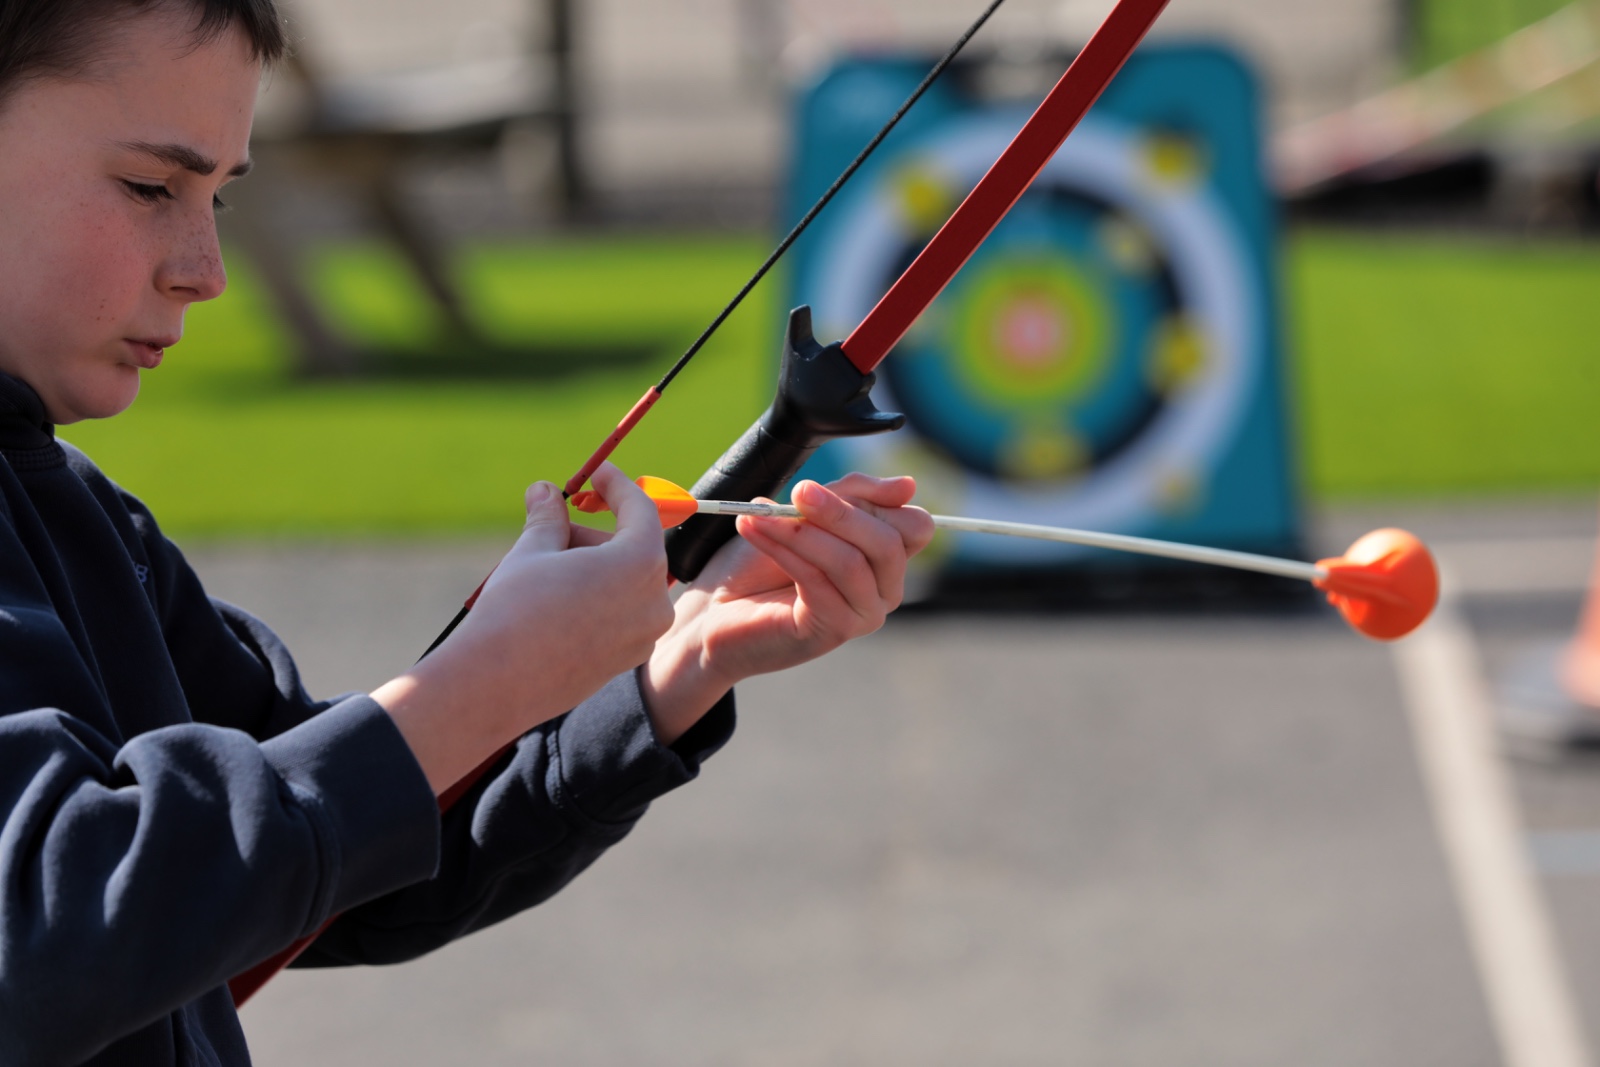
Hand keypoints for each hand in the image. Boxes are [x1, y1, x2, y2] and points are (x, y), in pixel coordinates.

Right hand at [375, 463, 674, 792]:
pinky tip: (556, 600)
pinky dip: (597, 597)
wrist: (495, 682)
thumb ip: (549, 516)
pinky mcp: (626, 660)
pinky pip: (620, 614)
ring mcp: (644, 636)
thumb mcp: (533, 549)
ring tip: (546, 567)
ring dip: (594, 565)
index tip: (595, 474)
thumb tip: (545, 490)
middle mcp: (654, 601)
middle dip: (596, 531)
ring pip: (626, 583)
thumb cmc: (516, 608)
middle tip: (554, 523)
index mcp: (640, 563)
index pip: (640, 509)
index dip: (616, 485)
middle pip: (633, 547)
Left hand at [642, 473, 934, 742]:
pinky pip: (818, 582)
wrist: (713, 610)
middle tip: (799, 492)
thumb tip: (908, 485)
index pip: (915, 526)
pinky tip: (753, 531)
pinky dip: (784, 550)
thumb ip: (851, 496)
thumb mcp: (804, 515)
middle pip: (888, 543)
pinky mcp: (831, 631)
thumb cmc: (756, 564)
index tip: (827, 488)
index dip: (877, 501)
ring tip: (759, 513)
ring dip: (802, 531)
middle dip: (840, 512)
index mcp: (885, 559)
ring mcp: (862, 615)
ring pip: (851, 562)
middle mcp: (884, 590)